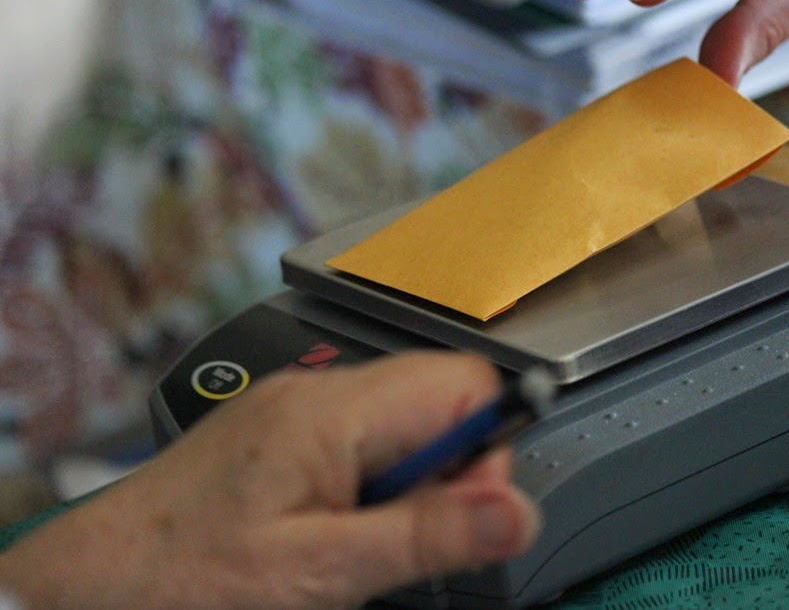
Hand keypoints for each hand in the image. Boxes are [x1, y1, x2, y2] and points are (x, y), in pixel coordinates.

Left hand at [0, 352, 541, 607]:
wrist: (95, 583)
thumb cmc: (182, 577)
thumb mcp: (317, 571)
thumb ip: (425, 536)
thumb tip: (517, 511)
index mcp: (332, 410)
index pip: (465, 381)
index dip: (487, 445)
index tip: (466, 512)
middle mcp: (319, 392)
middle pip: (440, 399)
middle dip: (448, 470)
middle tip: (402, 537)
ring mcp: (300, 409)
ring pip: (405, 422)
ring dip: (409, 482)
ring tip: (360, 540)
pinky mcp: (285, 433)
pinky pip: (365, 441)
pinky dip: (373, 484)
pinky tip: (337, 528)